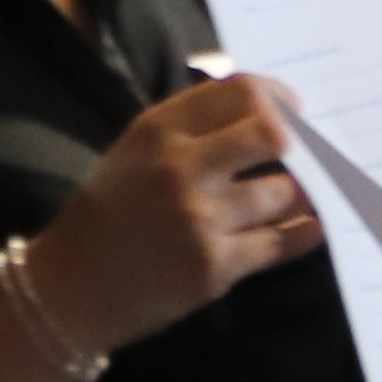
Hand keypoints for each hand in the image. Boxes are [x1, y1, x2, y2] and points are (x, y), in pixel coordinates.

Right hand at [27, 76, 318, 357]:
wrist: (70, 289)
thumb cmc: (106, 215)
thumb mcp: (134, 152)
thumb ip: (190, 130)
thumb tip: (264, 116)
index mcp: (158, 130)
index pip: (239, 91)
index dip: (278, 96)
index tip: (292, 108)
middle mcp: (180, 168)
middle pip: (270, 133)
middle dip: (297, 142)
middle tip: (307, 153)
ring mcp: (199, 219)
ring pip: (282, 192)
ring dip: (299, 193)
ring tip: (300, 195)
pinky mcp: (214, 268)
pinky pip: (280, 243)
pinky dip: (304, 233)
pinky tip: (312, 226)